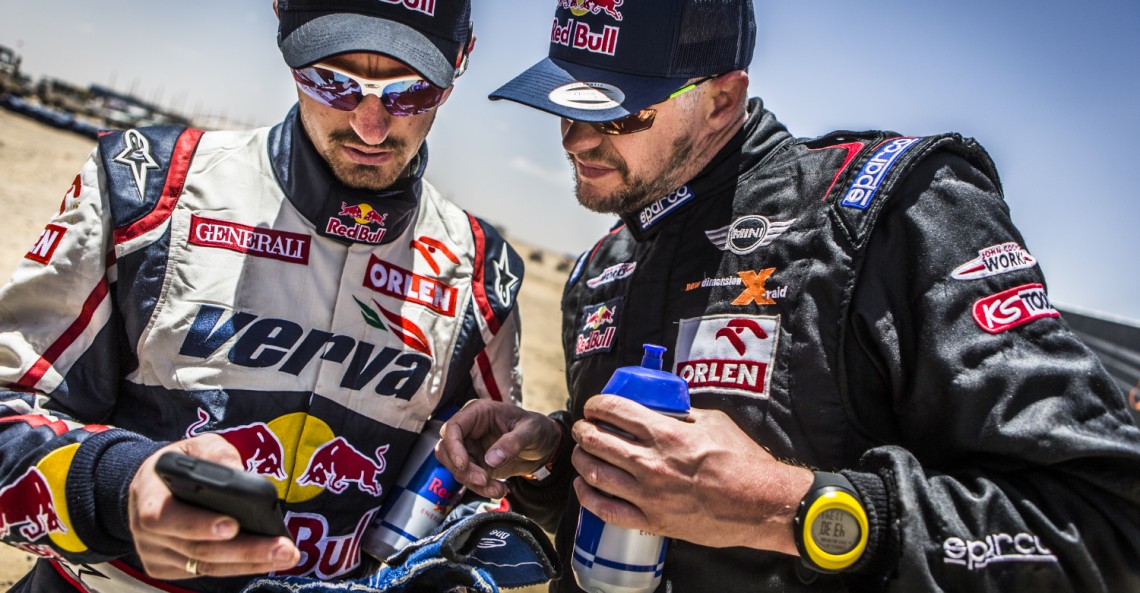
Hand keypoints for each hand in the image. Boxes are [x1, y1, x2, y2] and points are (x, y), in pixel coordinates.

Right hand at [129, 434, 299, 578]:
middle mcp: (146, 532)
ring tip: (286, 555)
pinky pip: (207, 572)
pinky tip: (268, 560)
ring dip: (251, 562)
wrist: (154, 486)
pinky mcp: (168, 569)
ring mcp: (156, 554)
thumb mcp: (194, 446)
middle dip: (245, 549)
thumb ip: (215, 453)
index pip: (165, 516)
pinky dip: (240, 567)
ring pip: (206, 566)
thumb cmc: (180, 465)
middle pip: (197, 549)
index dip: (198, 524)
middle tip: (282, 547)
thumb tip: (239, 471)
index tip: (233, 525)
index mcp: (147, 496)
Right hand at [435, 399, 562, 498]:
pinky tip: (500, 490)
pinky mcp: (476, 463)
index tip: (464, 465)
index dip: (453, 447)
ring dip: (473, 483)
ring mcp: (470, 447)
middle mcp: (469, 429)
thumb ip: (512, 442)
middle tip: (485, 481)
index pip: (453, 428)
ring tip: (499, 490)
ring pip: (456, 468)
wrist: (545, 445)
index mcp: (478, 412)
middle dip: (463, 470)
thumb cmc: (537, 429)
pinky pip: (468, 479)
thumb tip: (491, 460)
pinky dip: (481, 488)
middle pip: (448, 450)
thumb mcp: (531, 431)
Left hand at [571, 395, 812, 553]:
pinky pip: (605, 510)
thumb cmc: (742, 460)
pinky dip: (587, 496)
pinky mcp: (651, 521)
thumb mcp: (714, 422)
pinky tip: (583, 486)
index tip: (594, 406)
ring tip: (581, 453)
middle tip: (583, 428)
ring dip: (580, 459)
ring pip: (594, 473)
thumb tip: (664, 409)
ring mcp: (647, 494)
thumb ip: (683, 414)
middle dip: (583, 430)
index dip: (596, 405)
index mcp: (665, 433)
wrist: (760, 504)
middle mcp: (650, 462)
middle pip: (596, 440)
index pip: (613, 410)